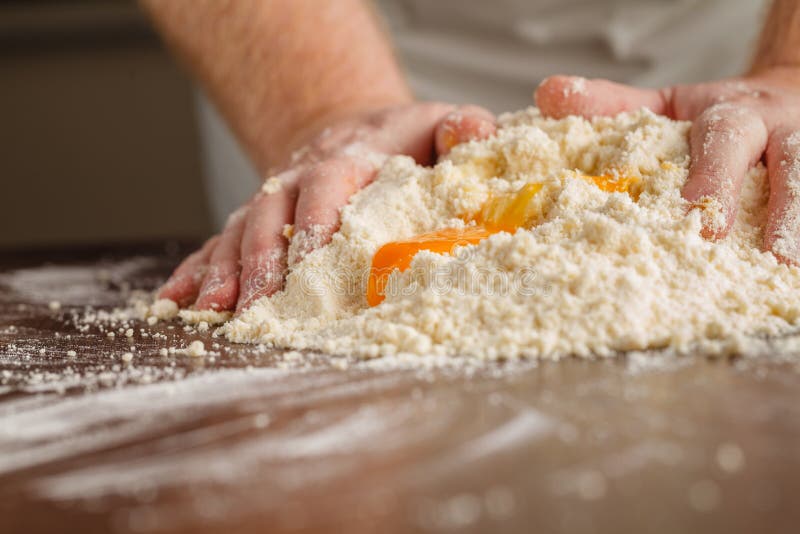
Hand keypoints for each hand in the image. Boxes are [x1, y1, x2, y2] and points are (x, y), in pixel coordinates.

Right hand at [159, 102, 495, 311]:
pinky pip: (217, 243)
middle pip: (271, 215)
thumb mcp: (436, 126)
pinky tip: (176, 302)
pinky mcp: (255, 222)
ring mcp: (272, 202)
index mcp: (347, 159)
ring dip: (224, 272)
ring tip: (214, 312)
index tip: (311, 258)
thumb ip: (460, 130)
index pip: (328, 185)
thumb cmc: (401, 141)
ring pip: (237, 233)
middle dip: (261, 261)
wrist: (352, 131)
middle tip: (256, 305)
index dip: (317, 219)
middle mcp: (298, 179)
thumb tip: (473, 131)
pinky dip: (195, 272)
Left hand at [535, 68, 799, 263]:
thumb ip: (613, 105)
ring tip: (788, 269)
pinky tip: (788, 279)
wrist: (783, 107)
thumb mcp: (666, 108)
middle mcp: (781, 137)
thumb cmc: (715, 121)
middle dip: (779, 210)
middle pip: (790, 167)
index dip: (714, 174)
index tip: (697, 209)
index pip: (726, 138)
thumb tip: (546, 94)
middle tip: (763, 253)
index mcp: (737, 117)